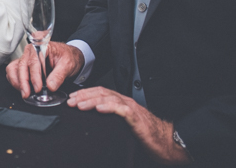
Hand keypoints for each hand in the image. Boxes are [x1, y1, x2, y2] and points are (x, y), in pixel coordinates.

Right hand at [6, 41, 83, 98]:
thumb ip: (59, 75)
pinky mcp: (24, 65)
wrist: (69, 57)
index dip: (34, 76)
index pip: (34, 61)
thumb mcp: (68, 64)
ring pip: (14, 68)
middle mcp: (31, 50)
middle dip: (23, 82)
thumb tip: (50, 86)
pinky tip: (23, 88)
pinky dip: (16, 81)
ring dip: (17, 82)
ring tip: (25, 92)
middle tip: (27, 94)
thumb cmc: (68, 57)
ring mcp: (26, 57)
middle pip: (21, 65)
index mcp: (41, 46)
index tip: (37, 88)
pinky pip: (13, 72)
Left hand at [68, 87, 192, 163]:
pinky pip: (121, 110)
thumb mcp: (123, 126)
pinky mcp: (137, 119)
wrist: (165, 143)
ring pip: (109, 99)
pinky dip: (109, 107)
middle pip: (102, 93)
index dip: (85, 93)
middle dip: (84, 95)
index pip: (101, 93)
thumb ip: (111, 120)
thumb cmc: (146, 135)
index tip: (71, 97)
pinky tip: (99, 109)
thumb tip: (93, 122)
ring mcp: (131, 109)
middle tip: (70, 100)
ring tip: (79, 104)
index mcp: (122, 103)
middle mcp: (126, 102)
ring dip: (92, 101)